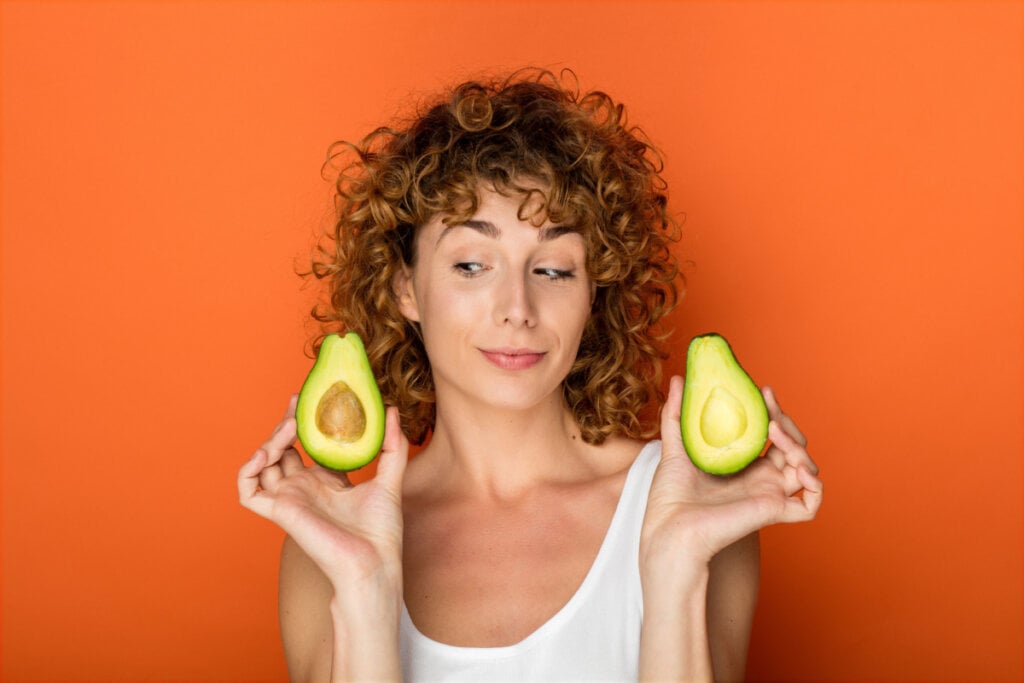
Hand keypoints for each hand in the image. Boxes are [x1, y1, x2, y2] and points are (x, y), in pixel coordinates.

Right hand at [237, 395, 407, 589]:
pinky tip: (265, 454)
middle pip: (283, 449)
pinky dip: (247, 470)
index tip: (308, 399)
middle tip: (296, 402)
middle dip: (285, 423)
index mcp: (327, 481)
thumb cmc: (381, 533)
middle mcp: (305, 488)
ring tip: (289, 427)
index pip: (307, 445)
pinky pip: (248, 491)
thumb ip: (391, 445)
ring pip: (263, 464)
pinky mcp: (279, 512)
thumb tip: (392, 410)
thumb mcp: (390, 479)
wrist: (372, 564)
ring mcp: (290, 499)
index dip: (305, 421)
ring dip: (269, 441)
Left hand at [641, 376, 822, 571]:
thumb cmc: (669, 497)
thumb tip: (679, 378)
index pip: (771, 433)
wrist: (668, 528)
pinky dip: (814, 486)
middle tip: (769, 403)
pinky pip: (809, 504)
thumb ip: (677, 414)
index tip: (763, 390)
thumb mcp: (675, 446)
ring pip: (807, 469)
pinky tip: (797, 467)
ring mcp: (769, 495)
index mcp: (742, 465)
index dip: (773, 411)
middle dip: (788, 422)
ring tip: (775, 432)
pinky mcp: (773, 512)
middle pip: (793, 446)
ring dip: (800, 446)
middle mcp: (760, 479)